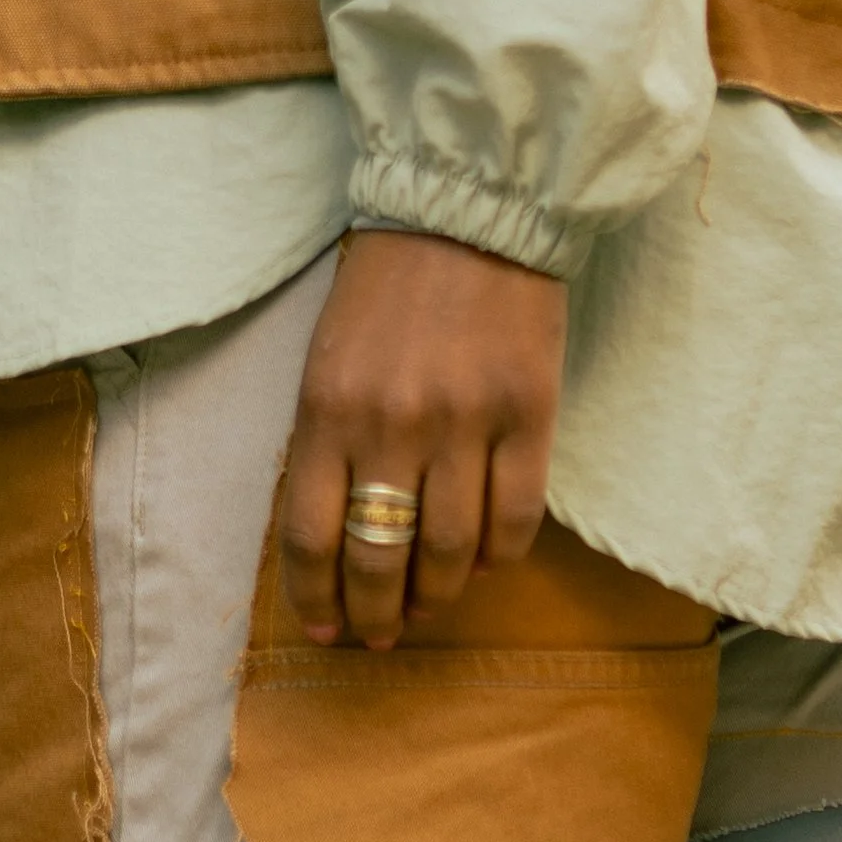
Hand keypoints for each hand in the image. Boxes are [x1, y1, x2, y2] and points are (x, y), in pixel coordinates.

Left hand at [282, 230, 567, 652]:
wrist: (470, 208)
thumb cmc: (388, 282)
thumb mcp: (330, 357)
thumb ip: (328, 441)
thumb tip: (338, 536)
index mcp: (328, 408)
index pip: (311, 538)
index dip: (317, 601)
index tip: (327, 631)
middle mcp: (392, 425)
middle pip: (378, 559)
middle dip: (376, 614)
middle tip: (382, 634)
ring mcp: (466, 423)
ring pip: (448, 553)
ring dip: (436, 596)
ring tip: (430, 607)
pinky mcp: (530, 415)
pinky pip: (515, 520)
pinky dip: (497, 557)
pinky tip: (483, 562)